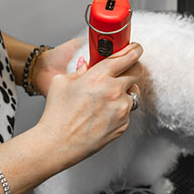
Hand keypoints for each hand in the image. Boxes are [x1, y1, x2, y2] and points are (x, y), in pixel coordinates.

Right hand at [35, 42, 143, 169]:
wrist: (58, 144)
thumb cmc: (57, 115)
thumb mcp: (61, 82)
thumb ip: (79, 70)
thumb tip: (87, 66)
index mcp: (99, 76)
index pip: (127, 56)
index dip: (134, 50)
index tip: (135, 49)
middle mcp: (114, 91)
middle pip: (137, 72)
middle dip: (131, 69)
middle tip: (123, 72)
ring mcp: (121, 109)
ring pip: (133, 93)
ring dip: (123, 92)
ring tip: (105, 100)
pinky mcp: (123, 125)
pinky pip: (127, 111)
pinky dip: (119, 110)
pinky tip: (102, 115)